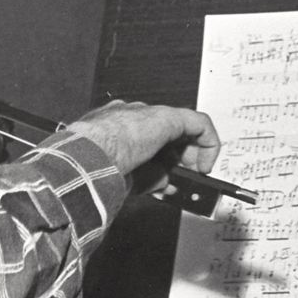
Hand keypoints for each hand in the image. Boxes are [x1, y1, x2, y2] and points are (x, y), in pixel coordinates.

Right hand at [65, 100, 220, 195]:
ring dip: (194, 154)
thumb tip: (166, 184)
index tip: (170, 181)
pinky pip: (199, 124)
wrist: (89, 155)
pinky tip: (204, 165)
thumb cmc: (95, 165)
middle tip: (187, 179)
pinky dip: (208, 144)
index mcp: (117, 127)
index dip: (165, 162)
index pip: (149, 141)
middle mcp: (134, 116)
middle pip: (168, 135)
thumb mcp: (127, 177)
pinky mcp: (167, 117)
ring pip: (183, 128)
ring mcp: (149, 114)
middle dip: (181, 160)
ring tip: (197, 175)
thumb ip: (149, 178)